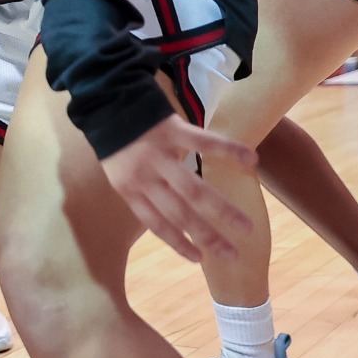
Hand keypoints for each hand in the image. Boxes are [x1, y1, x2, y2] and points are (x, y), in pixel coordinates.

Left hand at [99, 114, 256, 262]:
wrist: (105, 98)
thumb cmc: (117, 140)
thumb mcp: (119, 170)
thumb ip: (143, 190)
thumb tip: (172, 213)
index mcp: (128, 189)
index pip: (156, 223)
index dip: (178, 243)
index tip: (200, 260)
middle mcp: (144, 177)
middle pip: (180, 214)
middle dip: (208, 237)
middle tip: (232, 254)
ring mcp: (159, 154)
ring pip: (194, 189)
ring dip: (223, 211)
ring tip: (247, 226)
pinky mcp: (173, 130)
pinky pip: (205, 143)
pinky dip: (229, 152)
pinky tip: (251, 160)